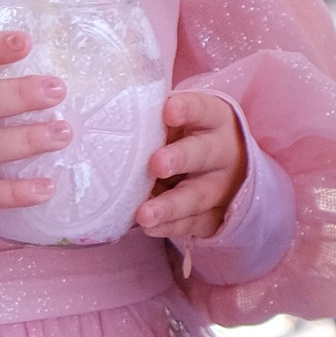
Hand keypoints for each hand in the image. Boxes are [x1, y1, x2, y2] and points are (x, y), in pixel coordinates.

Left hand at [137, 84, 245, 242]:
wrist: (225, 169)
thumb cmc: (188, 137)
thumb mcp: (181, 122)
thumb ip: (156, 120)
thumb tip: (111, 118)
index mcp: (215, 120)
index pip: (203, 110)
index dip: (188, 109)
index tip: (169, 111)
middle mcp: (223, 153)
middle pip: (203, 154)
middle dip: (180, 158)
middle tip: (156, 164)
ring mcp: (220, 187)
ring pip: (197, 196)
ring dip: (170, 206)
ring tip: (144, 214)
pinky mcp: (213, 216)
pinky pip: (192, 223)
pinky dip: (170, 226)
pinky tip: (149, 227)